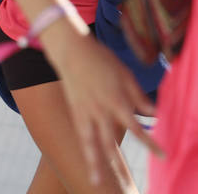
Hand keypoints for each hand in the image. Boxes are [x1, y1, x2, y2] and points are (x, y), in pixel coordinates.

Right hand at [48, 34, 162, 185]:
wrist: (70, 51)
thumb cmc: (100, 59)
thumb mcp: (125, 74)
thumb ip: (139, 96)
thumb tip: (154, 114)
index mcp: (115, 100)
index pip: (136, 128)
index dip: (149, 143)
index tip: (161, 155)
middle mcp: (99, 110)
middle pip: (109, 142)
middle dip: (118, 163)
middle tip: (125, 182)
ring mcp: (84, 111)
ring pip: (90, 142)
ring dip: (93, 163)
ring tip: (96, 181)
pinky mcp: (74, 110)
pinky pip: (81, 134)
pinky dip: (85, 148)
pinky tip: (89, 160)